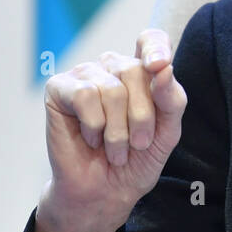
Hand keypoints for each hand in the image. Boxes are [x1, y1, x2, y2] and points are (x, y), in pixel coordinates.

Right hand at [40, 28, 188, 231]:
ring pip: (111, 88)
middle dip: (141, 116)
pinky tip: (91, 138)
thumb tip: (164, 68)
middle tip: (137, 143)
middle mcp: (113, 67)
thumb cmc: (137, 159)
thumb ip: (172, 99)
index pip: (151, 39)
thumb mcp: (167, 131)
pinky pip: (85, 95)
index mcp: (142, 71)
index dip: (156, 47)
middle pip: (135, 70)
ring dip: (117, 130)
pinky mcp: (59, 88)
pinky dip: (94, 125)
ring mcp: (85, 74)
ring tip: (115, 148)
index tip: (159, 66)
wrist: (105, 192)